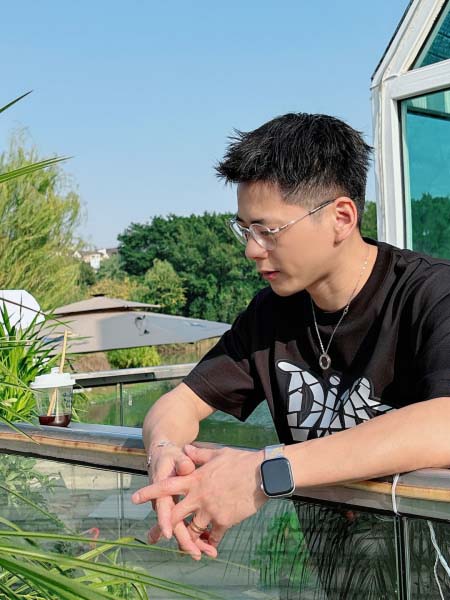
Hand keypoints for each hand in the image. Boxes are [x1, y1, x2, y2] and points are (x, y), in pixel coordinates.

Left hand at [133, 445, 266, 556]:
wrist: (263, 473)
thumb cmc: (240, 461)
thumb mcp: (218, 453)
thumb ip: (199, 454)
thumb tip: (187, 449)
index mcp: (196, 478)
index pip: (167, 486)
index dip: (150, 493)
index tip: (135, 498)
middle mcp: (199, 496)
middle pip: (175, 515)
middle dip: (163, 526)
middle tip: (154, 535)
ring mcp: (211, 509)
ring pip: (192, 529)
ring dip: (189, 537)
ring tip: (187, 543)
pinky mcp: (224, 520)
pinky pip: (213, 536)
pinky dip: (210, 542)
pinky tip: (210, 546)